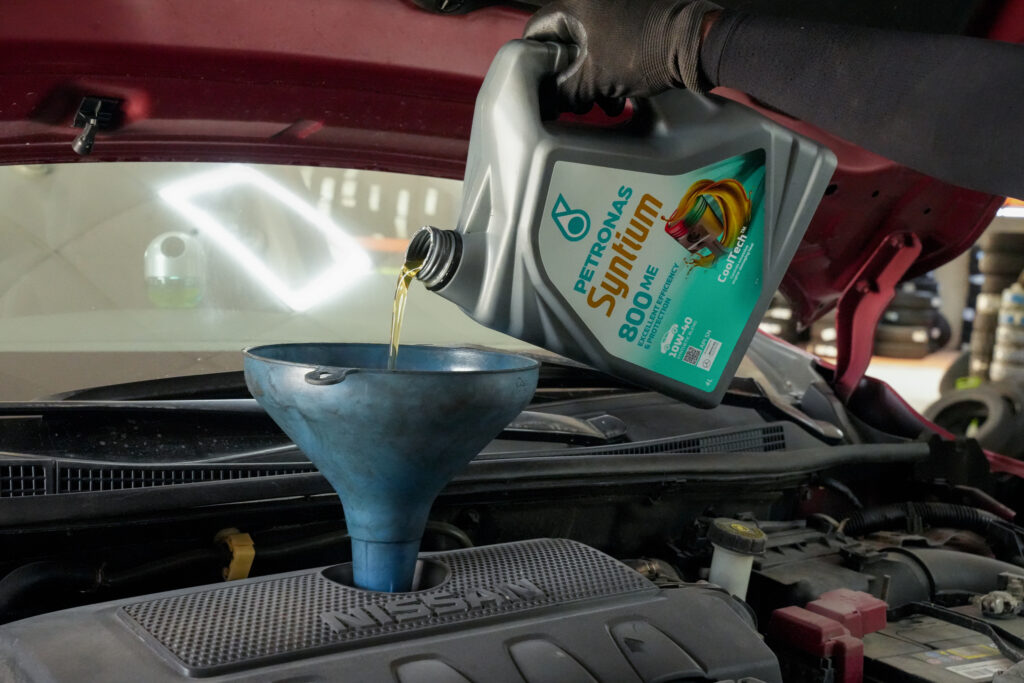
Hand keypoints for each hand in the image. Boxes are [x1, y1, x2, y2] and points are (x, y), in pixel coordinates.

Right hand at [523, 0, 720, 113]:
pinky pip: (610, 44)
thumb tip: (550, 101)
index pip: (537, 30)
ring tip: (601, 102)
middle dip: (568, 75)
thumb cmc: (644, 51)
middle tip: (574, 99)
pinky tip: (618, 94)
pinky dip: (609, 68)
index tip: (539, 84)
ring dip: (591, 78)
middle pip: (564, 42)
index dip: (534, 61)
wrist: (693, 43)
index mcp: (575, 4)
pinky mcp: (634, 17)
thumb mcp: (593, 80)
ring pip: (588, 46)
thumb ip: (563, 91)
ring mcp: (616, 6)